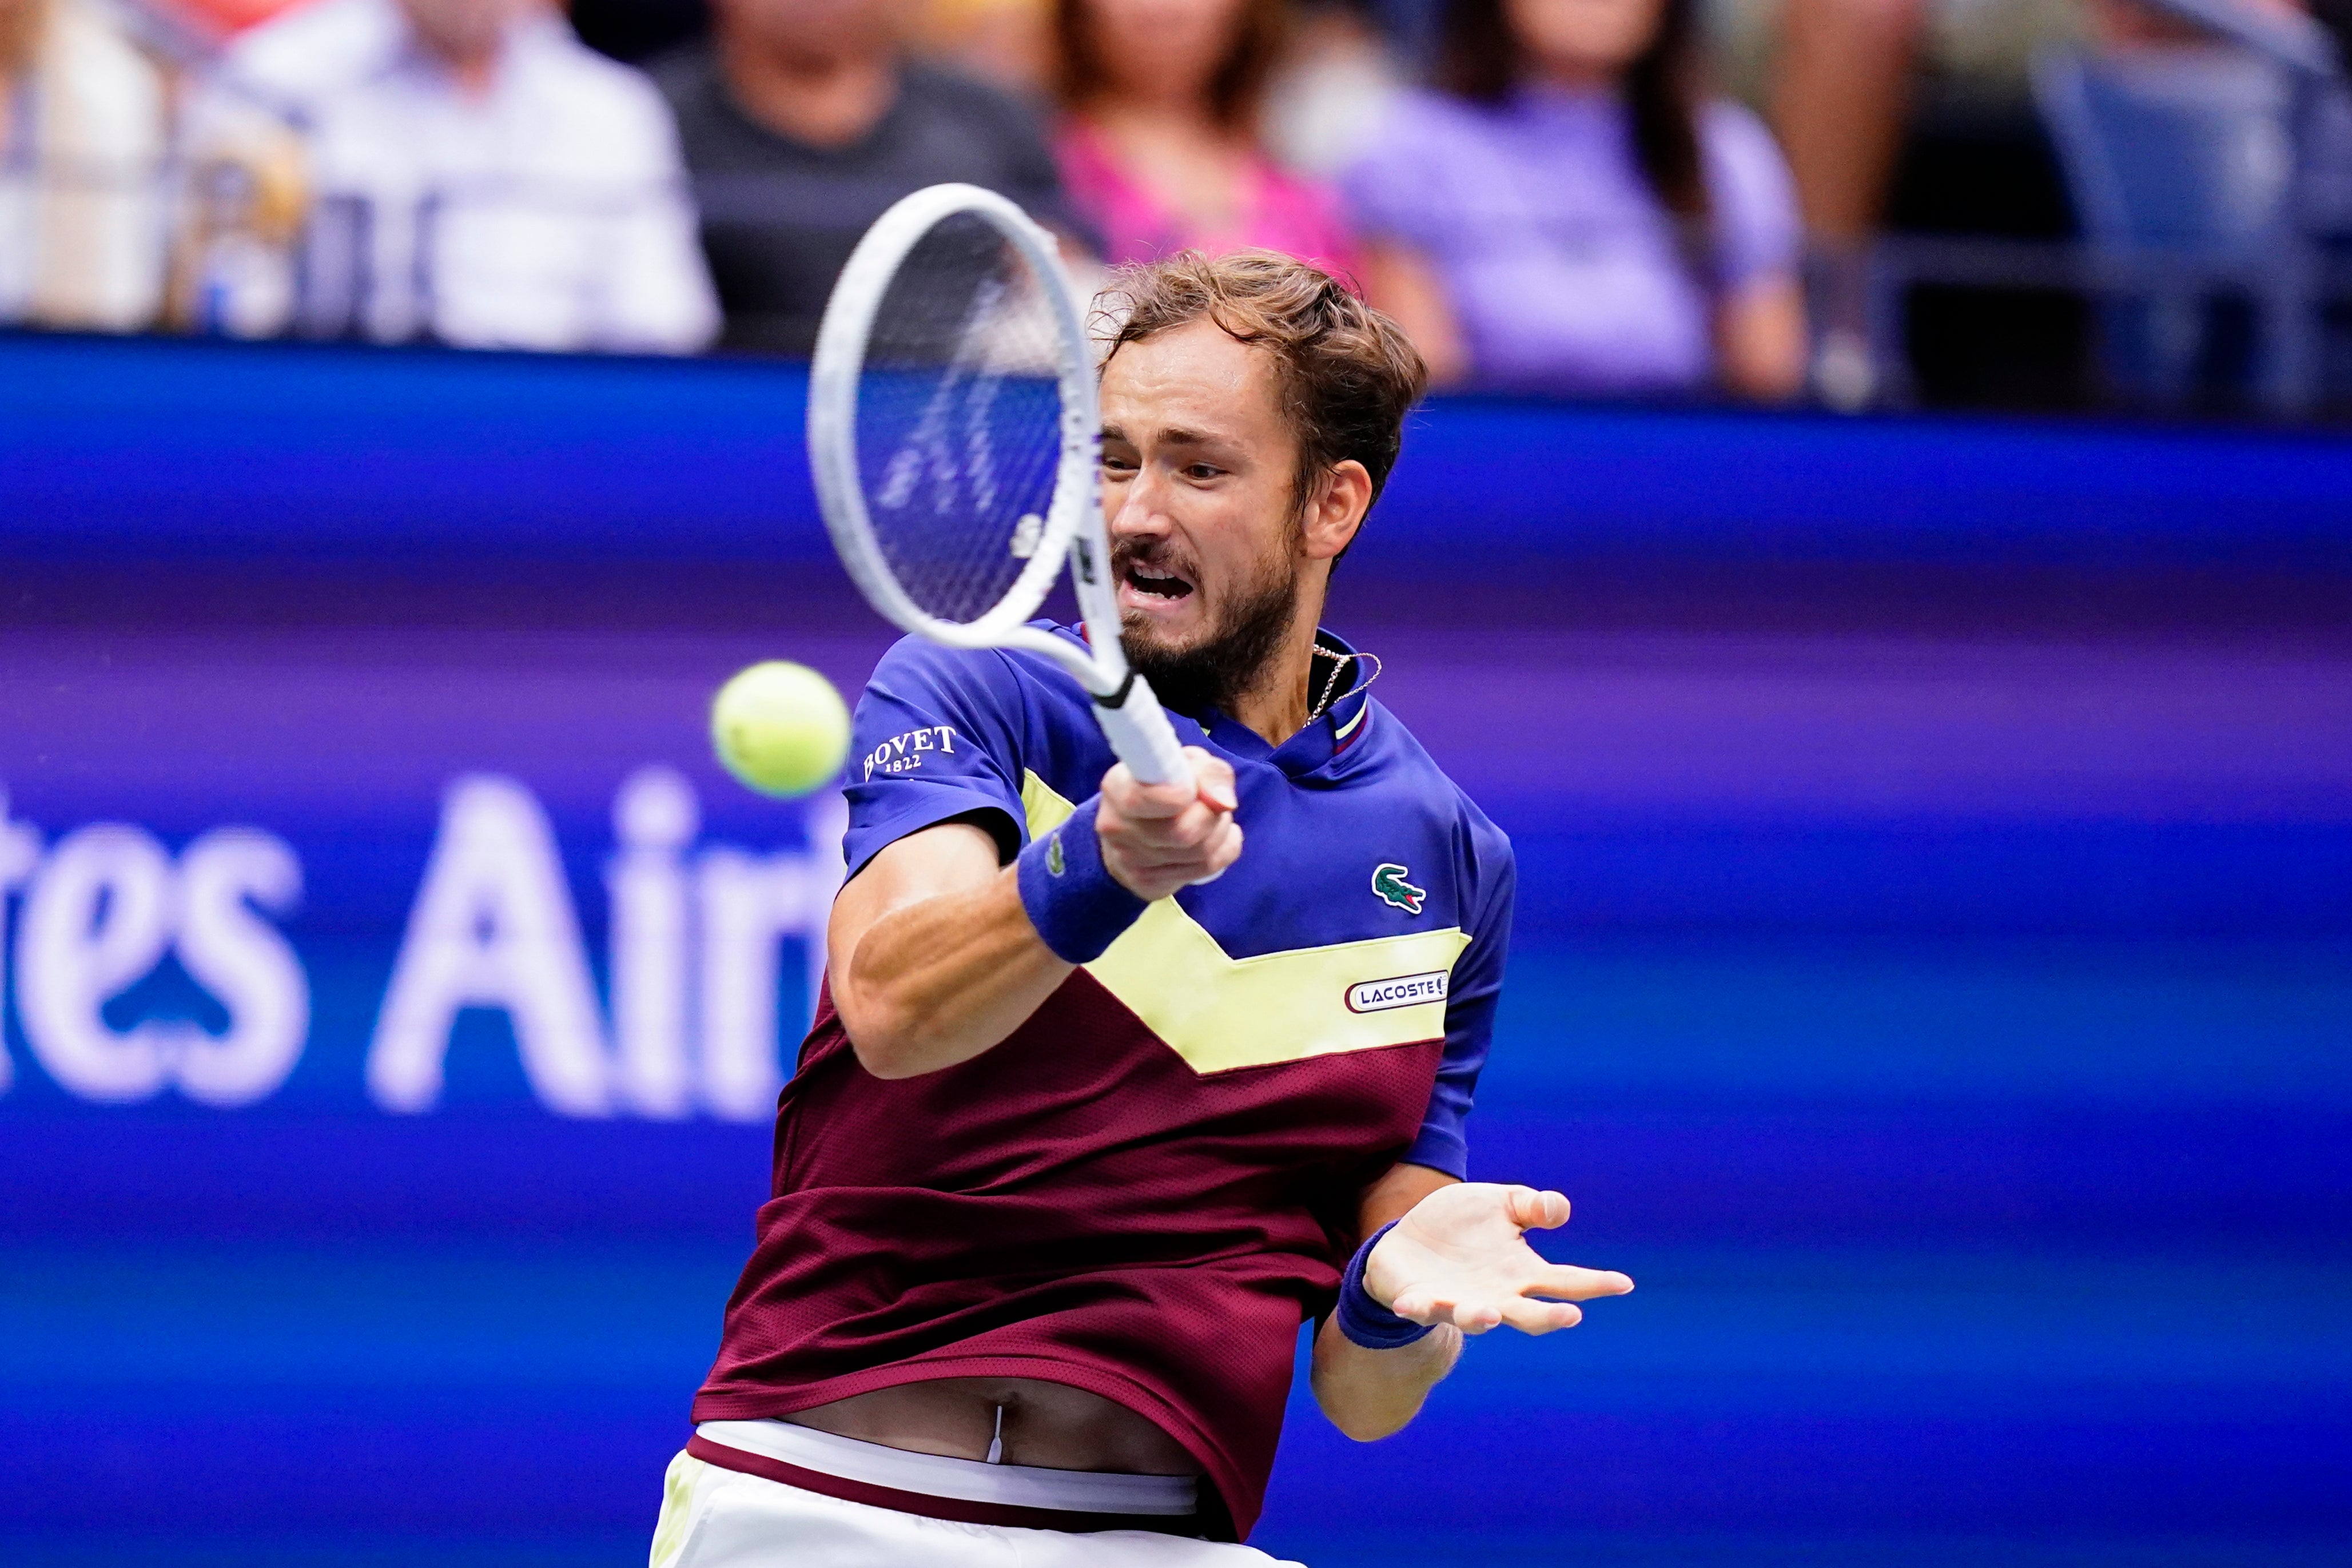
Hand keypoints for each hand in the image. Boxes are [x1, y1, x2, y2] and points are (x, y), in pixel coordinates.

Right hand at [1096, 746, 1241, 901]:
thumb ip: (1209, 772)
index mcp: (1117, 788)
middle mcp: (1116, 827)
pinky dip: (1223, 851)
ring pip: (1200, 854)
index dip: (1178, 796)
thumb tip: (1223, 802)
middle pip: (1183, 833)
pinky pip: (1205, 870)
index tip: (1191, 790)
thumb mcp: (1186, 763)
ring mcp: (1129, 862)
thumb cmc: (1164, 785)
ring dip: (1220, 831)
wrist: (1134, 827)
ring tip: (1212, 818)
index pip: (1142, 800)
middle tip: (1213, 803)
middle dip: (1212, 815)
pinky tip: (1214, 838)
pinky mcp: (1146, 884)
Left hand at [1364, 1183, 1631, 1334]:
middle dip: (1549, 1318)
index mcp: (1520, 1273)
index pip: (1564, 1282)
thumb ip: (1530, 1206)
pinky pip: (1419, 1308)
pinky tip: (1411, 1305)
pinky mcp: (1419, 1300)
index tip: (1623, 1284)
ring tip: (1488, 1313)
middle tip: (1572, 1316)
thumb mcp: (1498, 1203)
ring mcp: (1456, 1302)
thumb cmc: (1463, 1226)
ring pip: (1474, 1318)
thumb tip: (1559, 1210)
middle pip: (1528, 1316)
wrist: (1409, 1239)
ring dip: (1480, 1317)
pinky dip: (1416, 1309)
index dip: (1595, 1284)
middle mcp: (1494, 1296)